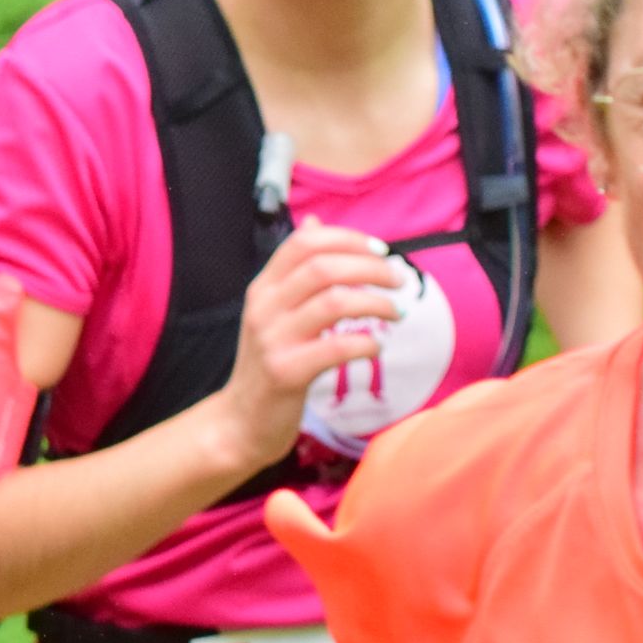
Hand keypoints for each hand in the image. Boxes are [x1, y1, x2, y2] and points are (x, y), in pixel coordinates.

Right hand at [210, 223, 407, 468]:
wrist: (242, 420)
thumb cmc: (272, 361)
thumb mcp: (276, 310)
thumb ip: (296, 271)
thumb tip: (315, 222)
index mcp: (263, 287)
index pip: (304, 243)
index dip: (347, 239)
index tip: (381, 250)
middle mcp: (264, 307)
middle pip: (323, 267)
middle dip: (370, 268)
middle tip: (400, 280)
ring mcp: (272, 339)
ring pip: (333, 303)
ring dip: (376, 303)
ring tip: (397, 313)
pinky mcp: (286, 372)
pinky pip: (336, 348)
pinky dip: (366, 344)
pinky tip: (376, 348)